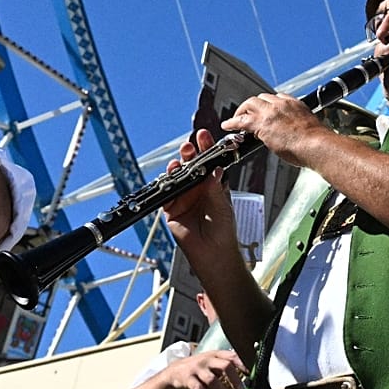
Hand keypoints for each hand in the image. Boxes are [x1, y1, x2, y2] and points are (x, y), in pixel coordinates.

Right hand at [161, 129, 237, 250]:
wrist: (213, 253)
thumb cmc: (223, 230)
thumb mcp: (222, 205)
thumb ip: (215, 188)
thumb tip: (214, 169)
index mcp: (213, 184)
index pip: (209, 162)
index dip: (206, 148)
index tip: (203, 136)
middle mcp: (198, 189)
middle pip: (191, 166)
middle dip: (189, 154)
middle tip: (188, 146)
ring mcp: (184, 198)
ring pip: (177, 177)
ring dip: (177, 167)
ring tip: (179, 161)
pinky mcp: (172, 209)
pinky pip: (166, 194)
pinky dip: (166, 185)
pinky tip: (169, 176)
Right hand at [162, 348, 245, 388]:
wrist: (172, 374)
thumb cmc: (196, 370)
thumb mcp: (211, 365)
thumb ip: (224, 369)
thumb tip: (244, 381)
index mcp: (214, 355)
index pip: (232, 356)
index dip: (243, 364)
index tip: (251, 375)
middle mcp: (206, 359)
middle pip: (225, 366)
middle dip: (235, 380)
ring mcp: (196, 368)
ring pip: (213, 379)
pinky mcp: (186, 379)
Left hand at [219, 92, 326, 168]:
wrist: (316, 145)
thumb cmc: (317, 142)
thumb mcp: (309, 127)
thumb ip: (297, 126)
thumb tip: (293, 134)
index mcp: (296, 104)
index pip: (278, 98)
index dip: (269, 104)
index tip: (266, 110)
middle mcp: (283, 104)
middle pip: (262, 97)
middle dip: (253, 105)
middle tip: (248, 113)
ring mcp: (271, 112)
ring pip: (251, 103)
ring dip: (242, 110)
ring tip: (236, 118)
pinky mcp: (262, 123)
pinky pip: (242, 120)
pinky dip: (233, 122)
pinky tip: (228, 125)